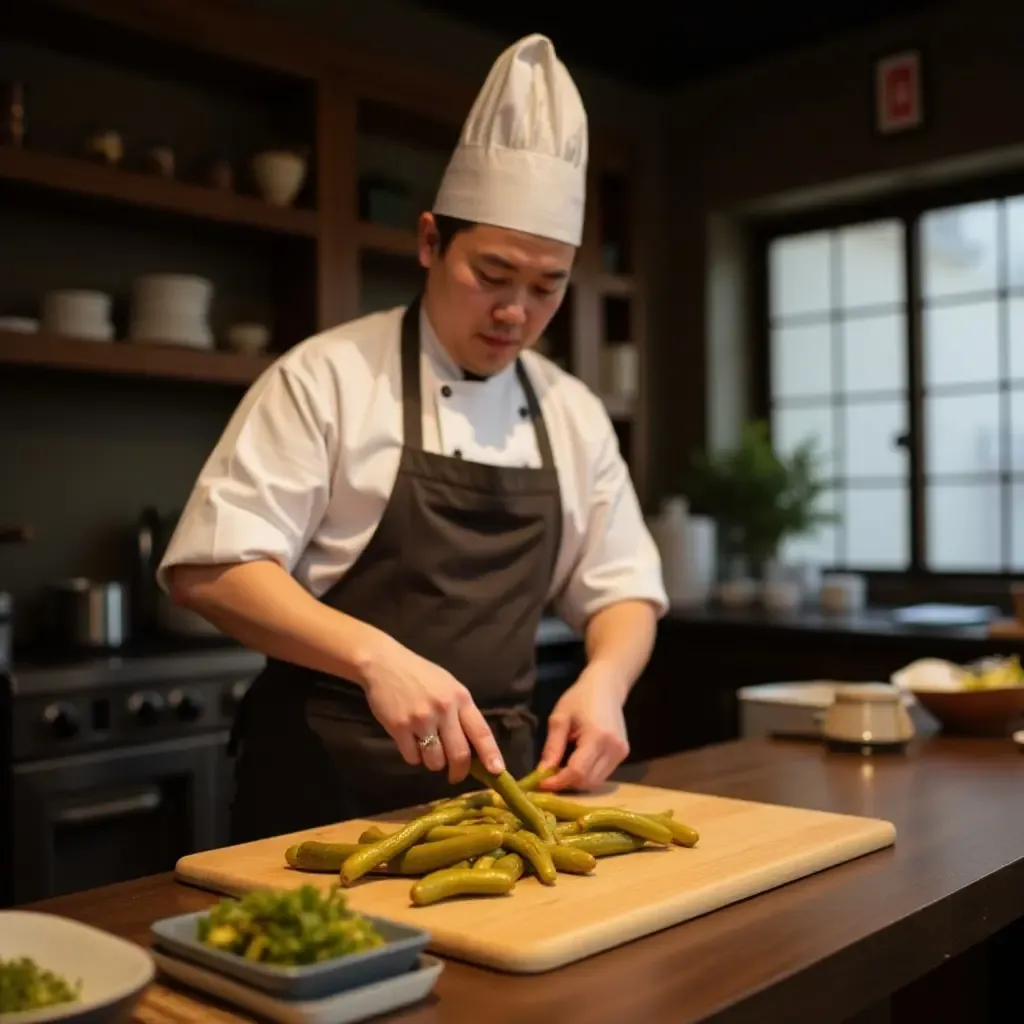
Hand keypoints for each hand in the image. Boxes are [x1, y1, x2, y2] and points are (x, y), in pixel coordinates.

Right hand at [360, 636, 504, 782]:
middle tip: (456, 776)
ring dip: (433, 763)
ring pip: (435, 761)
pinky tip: (410, 742)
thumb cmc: (420, 675)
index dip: (491, 754)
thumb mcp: (448, 686)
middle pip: (459, 754)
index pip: (481, 731)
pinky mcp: (400, 728)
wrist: (384, 664)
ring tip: (428, 750)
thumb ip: (461, 712)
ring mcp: (421, 719)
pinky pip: (412, 758)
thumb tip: (472, 746)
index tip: (497, 772)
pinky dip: (413, 756)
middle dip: (459, 771)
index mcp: (461, 698)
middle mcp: (444, 709)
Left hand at [536, 664, 629, 790]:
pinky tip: (575, 764)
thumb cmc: (580, 698)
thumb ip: (552, 747)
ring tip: (560, 771)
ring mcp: (621, 753)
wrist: (607, 686)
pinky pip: (602, 774)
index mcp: (597, 736)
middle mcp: (613, 748)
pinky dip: (586, 775)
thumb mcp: (560, 718)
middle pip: (587, 781)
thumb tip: (542, 773)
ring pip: (596, 782)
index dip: (558, 782)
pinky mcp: (623, 754)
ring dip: (576, 781)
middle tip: (548, 777)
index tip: (540, 784)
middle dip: (566, 784)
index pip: (577, 771)